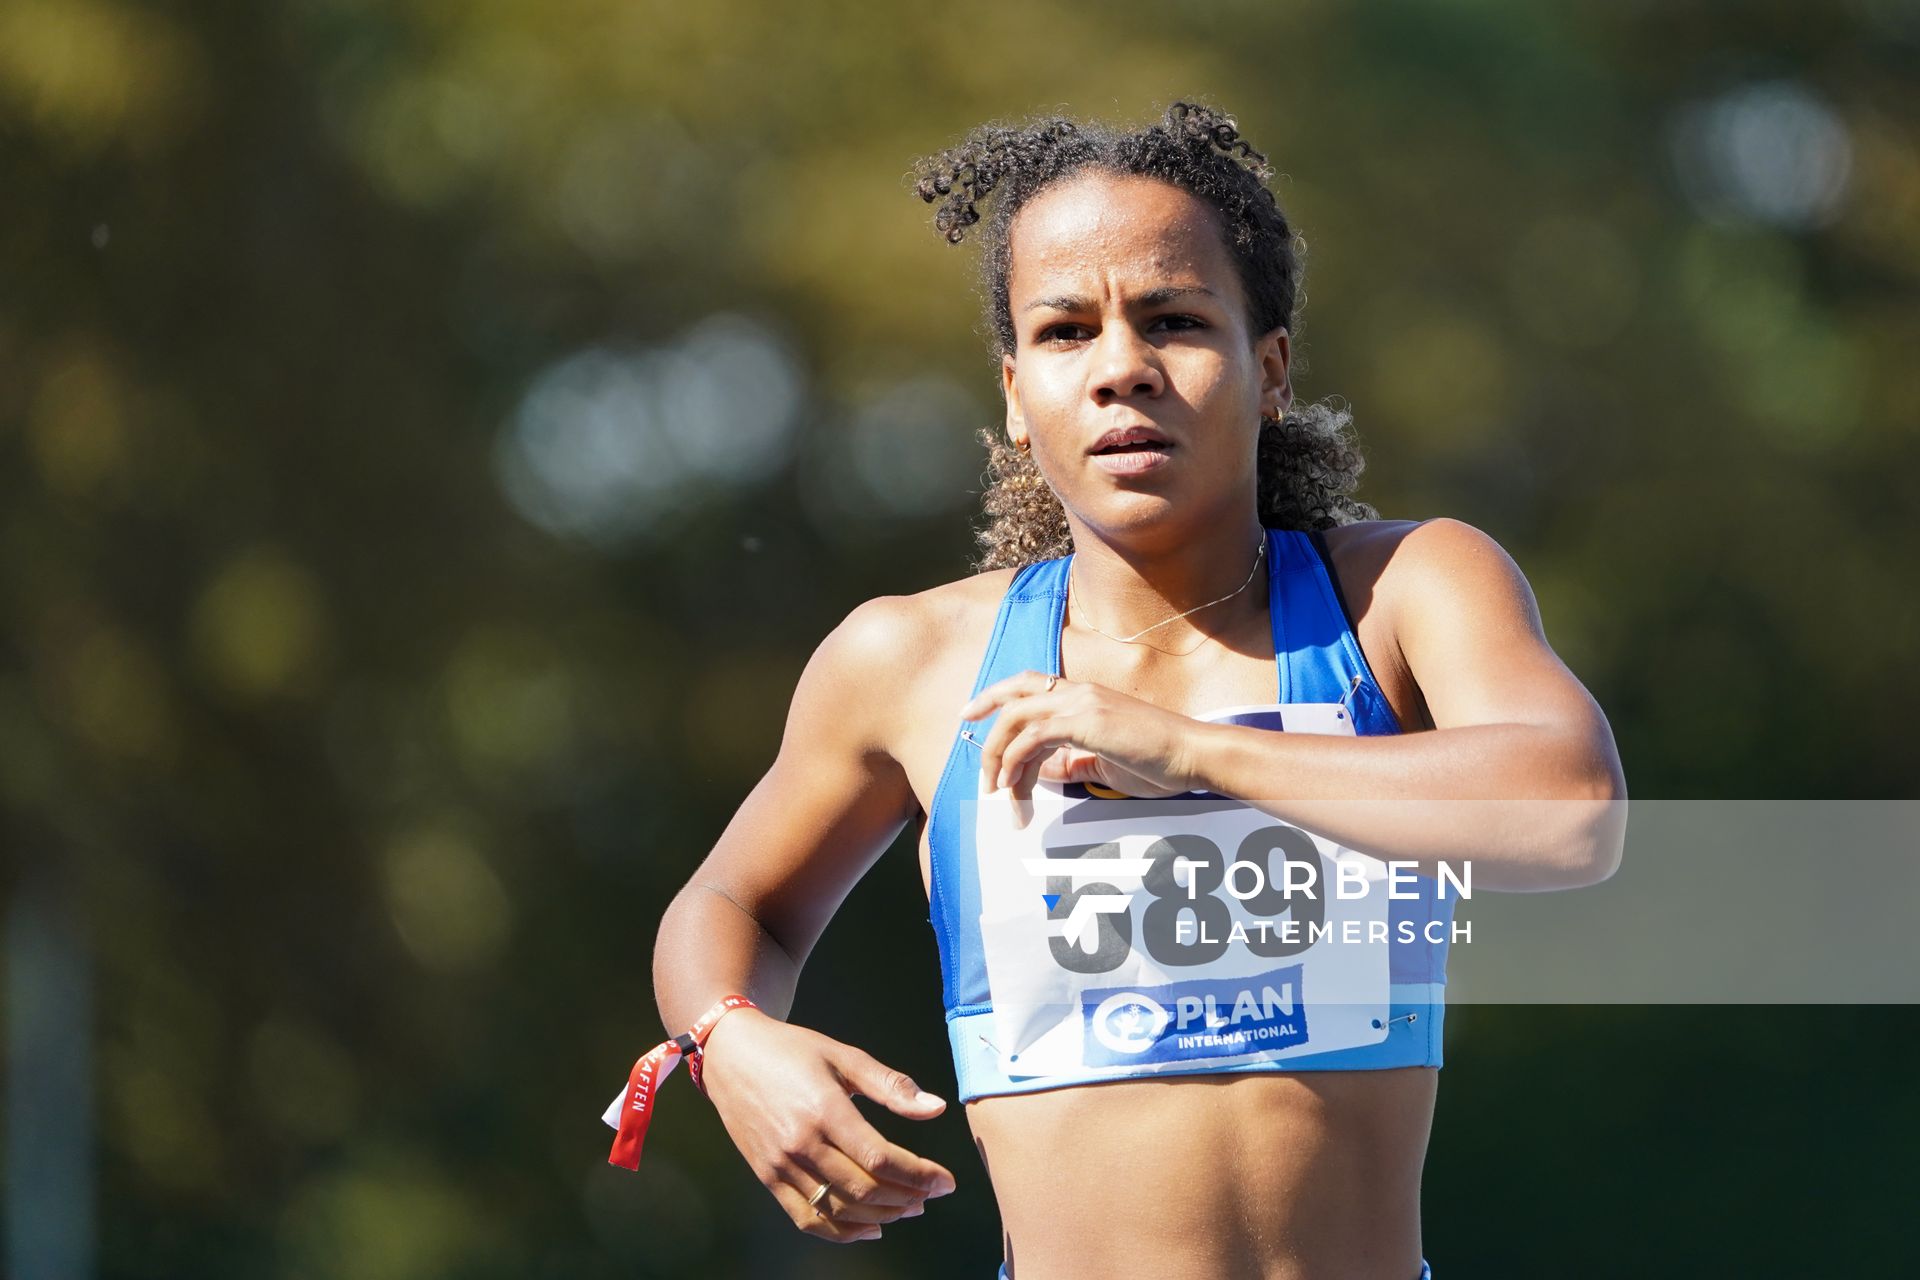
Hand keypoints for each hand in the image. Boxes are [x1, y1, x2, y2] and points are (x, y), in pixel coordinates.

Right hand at [696, 1007, 956, 1242]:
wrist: (730, 1055)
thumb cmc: (791, 1050)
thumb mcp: (843, 1056)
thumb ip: (891, 1086)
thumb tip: (936, 1108)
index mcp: (824, 1109)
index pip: (880, 1158)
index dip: (919, 1175)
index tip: (945, 1181)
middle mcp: (801, 1143)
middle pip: (863, 1189)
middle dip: (906, 1197)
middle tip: (931, 1194)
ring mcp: (780, 1165)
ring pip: (838, 1209)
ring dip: (881, 1216)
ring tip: (908, 1207)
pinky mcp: (767, 1177)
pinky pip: (807, 1218)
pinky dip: (840, 1232)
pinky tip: (869, 1228)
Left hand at [959, 670, 1203, 809]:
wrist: (1192, 755)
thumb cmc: (1158, 761)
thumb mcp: (1104, 763)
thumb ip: (1072, 762)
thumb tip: (1041, 771)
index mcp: (1084, 696)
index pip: (1029, 685)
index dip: (996, 695)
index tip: (973, 715)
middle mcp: (1079, 692)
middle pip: (1014, 693)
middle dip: (984, 715)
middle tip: (970, 747)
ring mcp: (1082, 704)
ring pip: (1018, 718)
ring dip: (998, 755)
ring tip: (995, 788)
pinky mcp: (1087, 722)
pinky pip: (1035, 737)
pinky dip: (1015, 760)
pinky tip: (1011, 784)